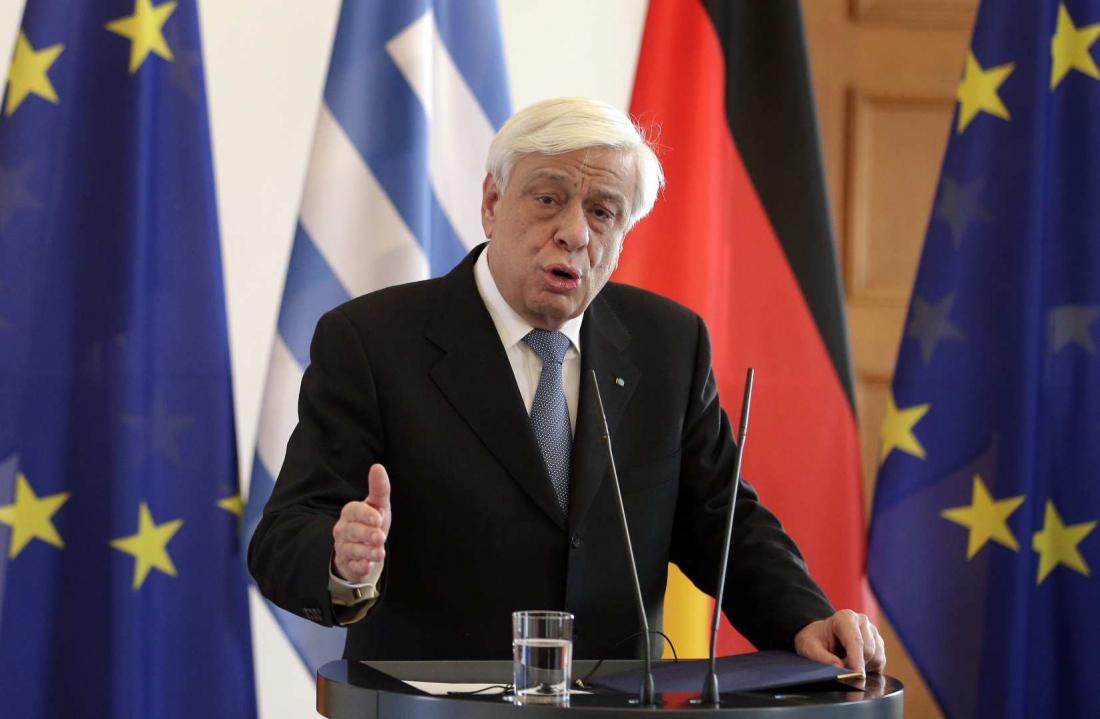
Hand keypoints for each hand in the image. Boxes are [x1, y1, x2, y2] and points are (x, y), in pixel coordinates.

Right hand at [332, 464, 391, 582]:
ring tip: (380, 553)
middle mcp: (343, 530)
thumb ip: (379, 488)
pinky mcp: (348, 564)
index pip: (354, 511)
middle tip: (380, 537)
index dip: (365, 515)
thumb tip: (377, 466)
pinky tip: (367, 565)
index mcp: (351, 512)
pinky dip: (360, 567)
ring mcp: (344, 547)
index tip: (378, 519)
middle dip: (366, 534)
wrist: (365, 547)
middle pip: (352, 531)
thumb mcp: (378, 505)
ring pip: (352, 550)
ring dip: (366, 552)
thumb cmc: (372, 522)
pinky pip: (352, 566)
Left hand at [793, 609, 885, 674]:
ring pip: (877, 658)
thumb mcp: (809, 647)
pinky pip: (881, 662)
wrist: (820, 637)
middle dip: (855, 664)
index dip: (856, 659)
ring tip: (845, 662)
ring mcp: (872, 632)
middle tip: (840, 666)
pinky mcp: (878, 644)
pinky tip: (855, 663)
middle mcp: (862, 621)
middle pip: (868, 651)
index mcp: (845, 618)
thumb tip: (840, 668)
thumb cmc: (814, 640)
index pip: (855, 641)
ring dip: (863, 666)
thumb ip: (822, 657)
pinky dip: (869, 668)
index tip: (856, 674)